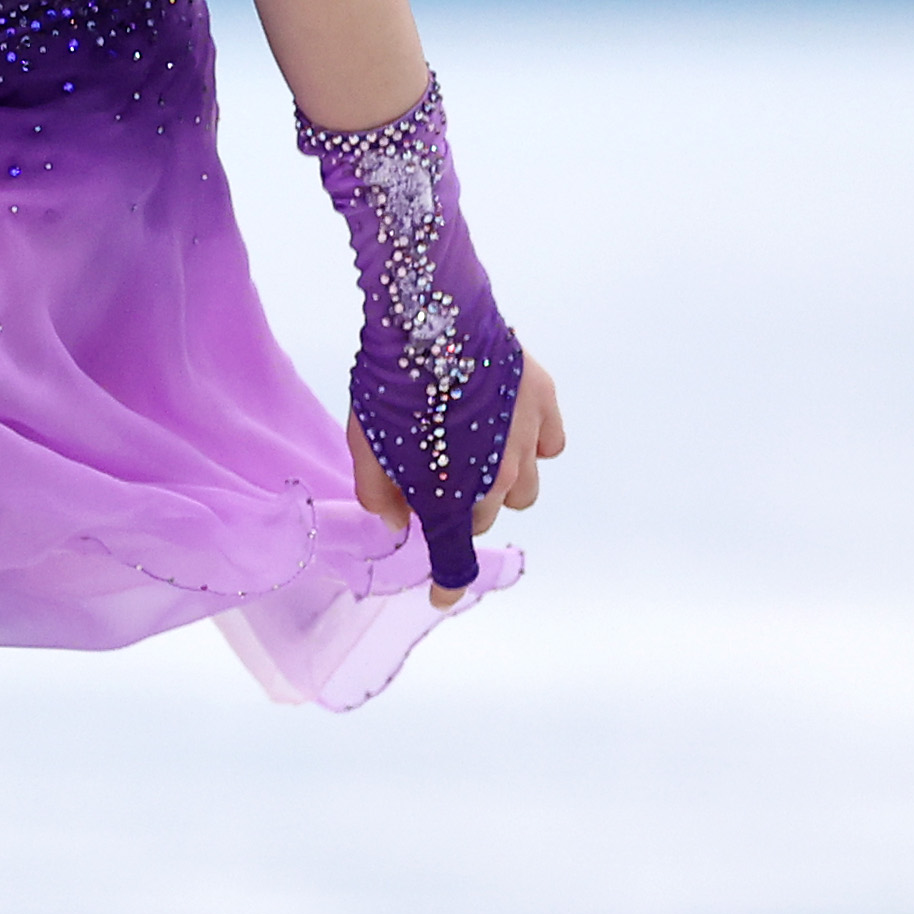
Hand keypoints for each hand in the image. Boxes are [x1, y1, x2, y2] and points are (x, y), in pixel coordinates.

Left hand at [352, 359, 564, 606]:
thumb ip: (378, 493)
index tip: (442, 596)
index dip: (449, 583)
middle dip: (462, 510)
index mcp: (448, 495)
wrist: (431, 316)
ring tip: (474, 452)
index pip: (455, 559)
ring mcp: (526, 442)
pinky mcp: (545, 404)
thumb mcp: (364, 443)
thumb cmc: (389, 383)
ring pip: (524, 489)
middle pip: (485, 519)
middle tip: (437, 480)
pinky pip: (550, 446)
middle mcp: (496, 479)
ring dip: (500, 484)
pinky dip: (531, 446)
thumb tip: (397, 522)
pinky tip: (506, 426)